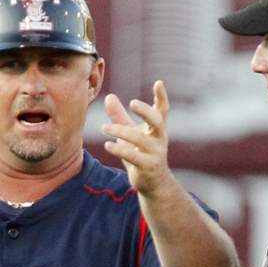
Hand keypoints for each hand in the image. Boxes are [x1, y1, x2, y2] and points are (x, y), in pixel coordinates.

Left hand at [101, 80, 172, 196]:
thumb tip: (109, 96)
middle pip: (156, 120)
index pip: (162, 110)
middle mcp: (159, 138)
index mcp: (157, 128)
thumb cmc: (142, 154)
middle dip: (145, 111)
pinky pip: (133, 156)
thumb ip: (120, 117)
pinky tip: (107, 145)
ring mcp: (155, 153)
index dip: (161, 96)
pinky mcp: (147, 166)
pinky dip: (119, 150)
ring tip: (104, 128)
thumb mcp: (131, 134)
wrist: (153, 183)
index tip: (158, 82)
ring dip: (120, 132)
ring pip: (139, 139)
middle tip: (131, 103)